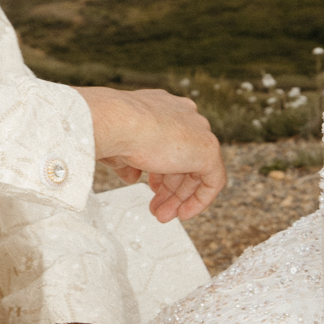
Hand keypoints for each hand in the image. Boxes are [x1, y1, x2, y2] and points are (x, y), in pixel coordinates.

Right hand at [77, 85, 225, 221]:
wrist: (117, 123)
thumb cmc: (111, 129)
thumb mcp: (119, 147)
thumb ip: (130, 162)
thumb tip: (132, 176)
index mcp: (164, 109)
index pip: (169, 142)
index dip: (160, 169)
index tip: (151, 186)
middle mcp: (183, 115)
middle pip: (184, 157)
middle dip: (169, 187)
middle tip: (157, 207)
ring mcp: (198, 130)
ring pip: (197, 170)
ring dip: (179, 197)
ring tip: (162, 215)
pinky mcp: (209, 149)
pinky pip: (212, 180)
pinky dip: (199, 199)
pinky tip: (183, 213)